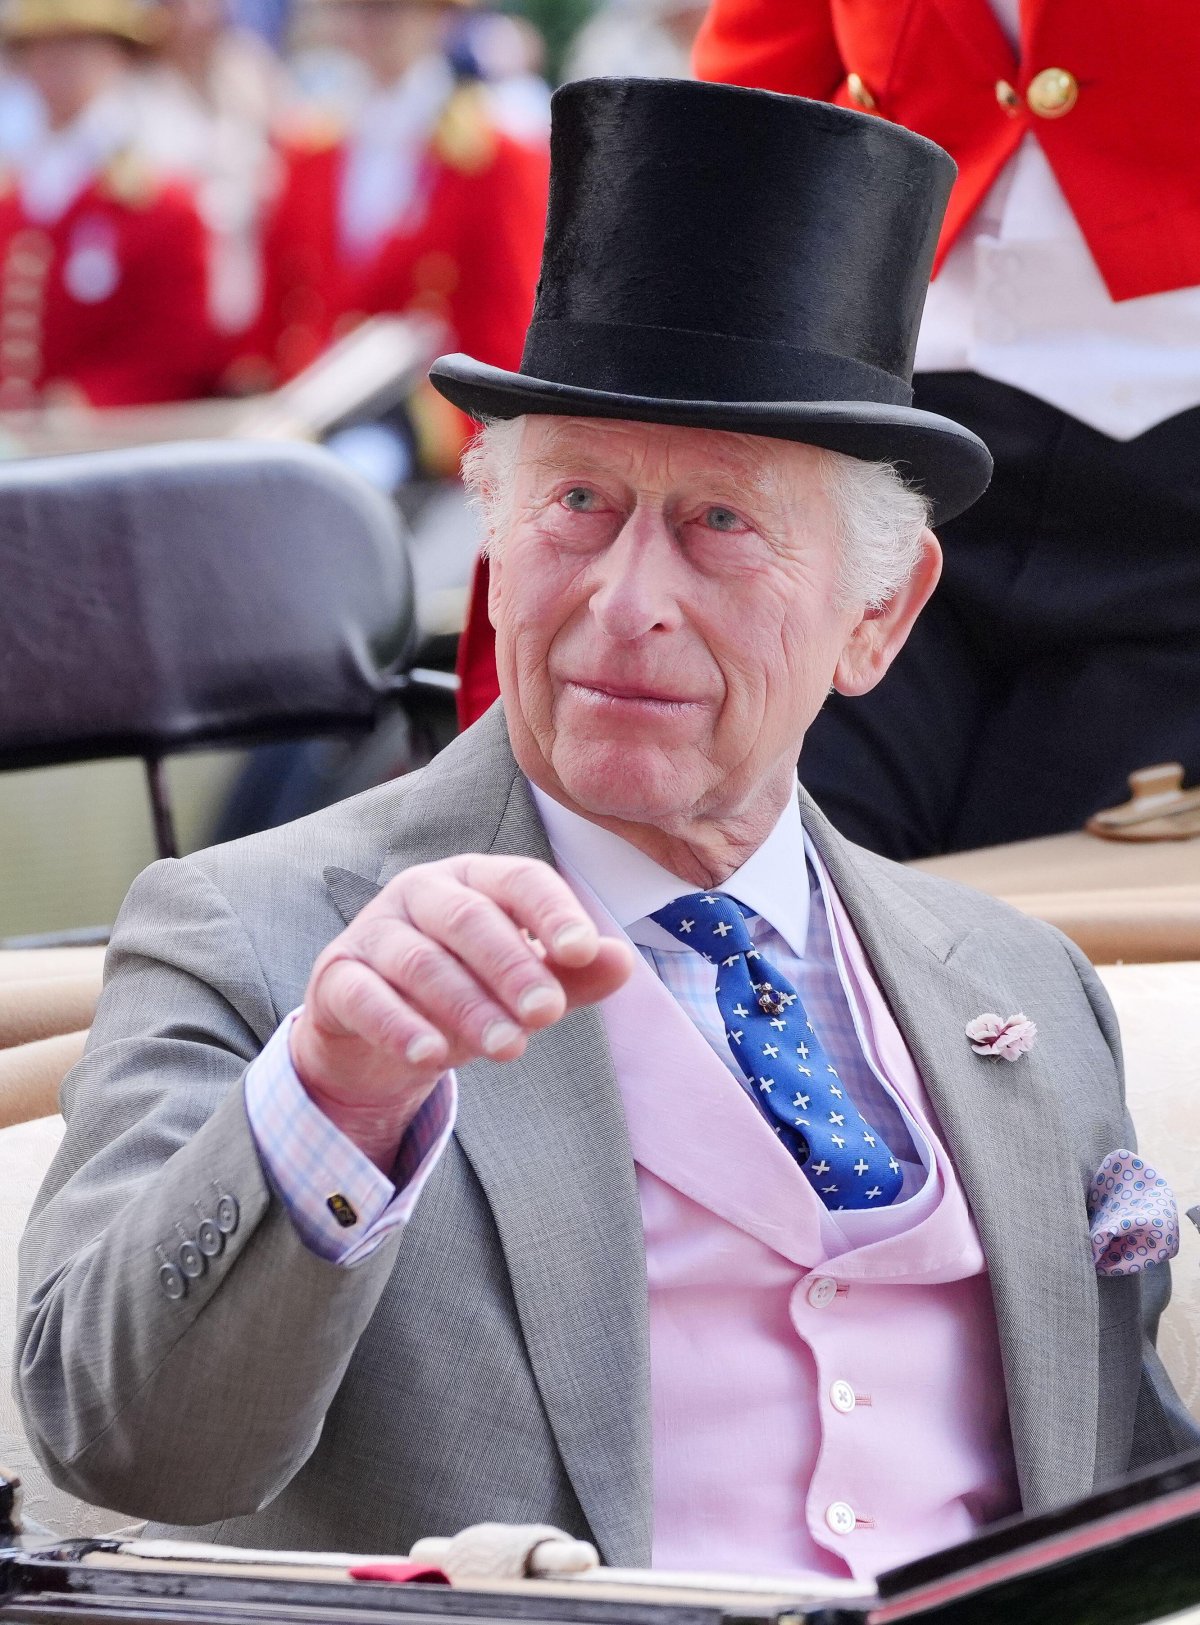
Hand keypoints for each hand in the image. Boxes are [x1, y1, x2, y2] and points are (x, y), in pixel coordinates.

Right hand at [291, 855, 632, 1166]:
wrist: (374, 1035)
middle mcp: (421, 892)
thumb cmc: (462, 992)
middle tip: (549, 1014)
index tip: (585, 950)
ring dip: (467, 1006)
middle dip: (513, 967)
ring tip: (509, 1050)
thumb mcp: (520, 986)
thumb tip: (623, 961)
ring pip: (420, 961)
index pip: (519, 879)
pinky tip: (431, 1056)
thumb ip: (571, 974)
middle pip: (469, 918)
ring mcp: (373, 932)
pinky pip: (364, 996)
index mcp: (474, 879)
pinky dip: (398, 1026)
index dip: (552, 912)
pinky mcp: (336, 978)